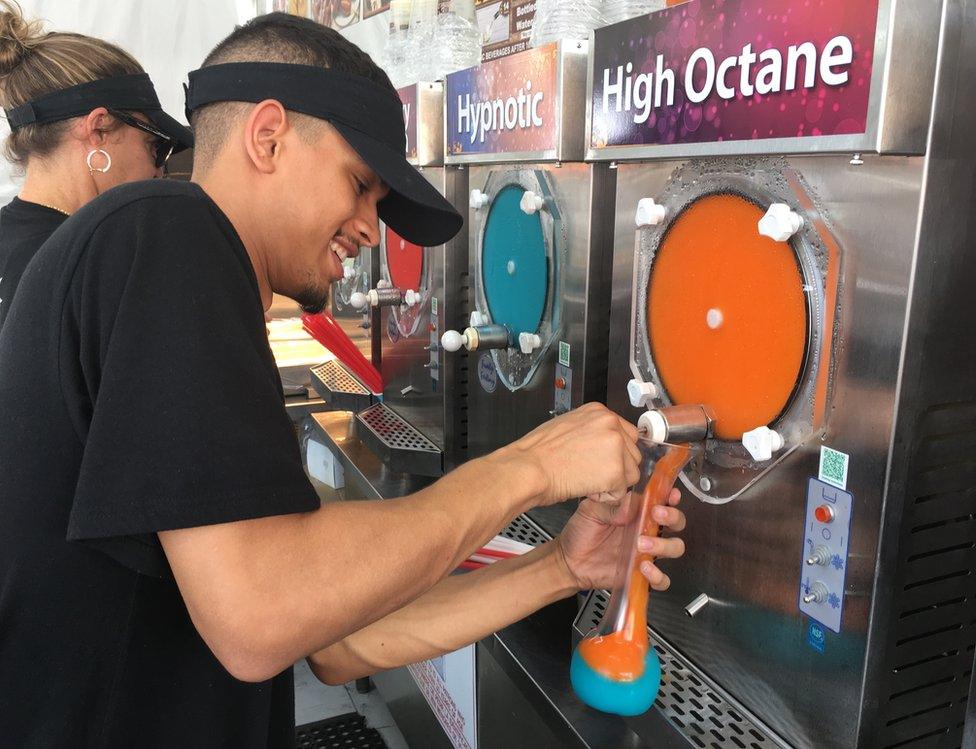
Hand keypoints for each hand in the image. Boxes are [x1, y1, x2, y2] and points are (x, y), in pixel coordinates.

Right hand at [500, 403, 641, 506]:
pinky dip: (606, 496)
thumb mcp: (566, 427)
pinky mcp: (616, 470)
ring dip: (612, 483)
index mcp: (598, 411)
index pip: (626, 434)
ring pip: (631, 473)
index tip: (602, 462)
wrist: (529, 468)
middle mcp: (611, 423)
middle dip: (617, 468)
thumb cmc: (538, 454)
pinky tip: (586, 488)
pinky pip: (621, 491)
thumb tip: (601, 446)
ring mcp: (616, 445)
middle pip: (633, 453)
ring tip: (586, 480)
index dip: (615, 453)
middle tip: (590, 473)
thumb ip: (590, 432)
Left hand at [553, 488, 685, 591]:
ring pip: (674, 547)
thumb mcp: (591, 510)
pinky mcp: (641, 574)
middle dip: (673, 517)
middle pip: (677, 523)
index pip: (663, 501)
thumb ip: (611, 506)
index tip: (672, 495)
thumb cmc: (580, 532)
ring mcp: (646, 553)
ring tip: (641, 543)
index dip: (672, 497)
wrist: (569, 560)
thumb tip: (630, 504)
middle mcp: (646, 531)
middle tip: (656, 515)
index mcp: (636, 512)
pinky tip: (644, 568)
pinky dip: (658, 575)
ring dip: (664, 544)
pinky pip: (662, 579)